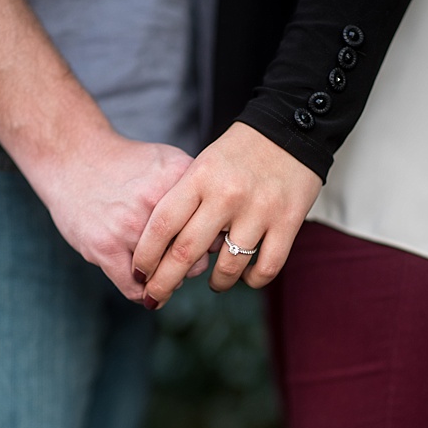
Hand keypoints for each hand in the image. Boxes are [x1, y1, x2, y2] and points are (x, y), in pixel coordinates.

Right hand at [21, 129, 209, 300]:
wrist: (73, 158)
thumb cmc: (125, 164)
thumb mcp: (168, 162)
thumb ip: (197, 190)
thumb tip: (222, 227)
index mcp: (180, 182)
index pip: (215, 229)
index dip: (214, 243)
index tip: (206, 247)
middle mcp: (158, 205)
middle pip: (194, 256)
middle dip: (192, 265)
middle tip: (184, 263)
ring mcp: (129, 228)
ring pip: (165, 276)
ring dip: (167, 280)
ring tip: (163, 274)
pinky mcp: (104, 248)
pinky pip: (133, 287)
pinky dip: (144, 294)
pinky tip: (145, 289)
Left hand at [131, 122, 322, 307]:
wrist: (290, 128)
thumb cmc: (236, 153)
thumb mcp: (200, 166)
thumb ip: (181, 202)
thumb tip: (157, 249)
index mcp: (199, 178)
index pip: (162, 225)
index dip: (145, 256)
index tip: (138, 274)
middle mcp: (226, 195)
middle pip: (185, 253)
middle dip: (164, 283)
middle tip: (154, 299)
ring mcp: (259, 210)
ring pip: (227, 267)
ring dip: (215, 284)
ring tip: (212, 283)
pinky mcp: (288, 221)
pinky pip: (266, 268)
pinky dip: (251, 281)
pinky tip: (244, 277)